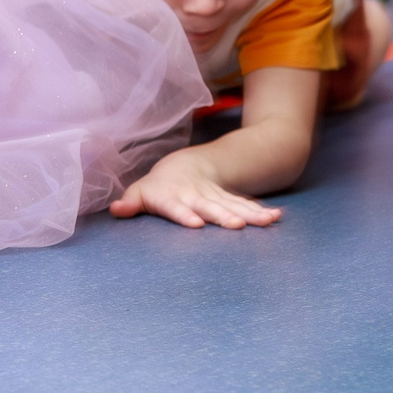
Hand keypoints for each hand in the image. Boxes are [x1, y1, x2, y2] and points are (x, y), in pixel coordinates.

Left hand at [109, 150, 282, 229]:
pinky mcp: (230, 200)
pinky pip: (246, 205)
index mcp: (171, 197)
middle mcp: (195, 197)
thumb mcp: (141, 192)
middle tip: (237, 226)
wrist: (187, 166)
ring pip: (233, 205)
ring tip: (267, 221)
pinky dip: (260, 211)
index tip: (195, 224)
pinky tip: (275, 218)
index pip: (176, 207)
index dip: (184, 214)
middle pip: (210, 206)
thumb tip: (116, 209)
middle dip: (223, 215)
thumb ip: (131, 202)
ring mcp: (215, 197)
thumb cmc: (158, 186)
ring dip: (250, 213)